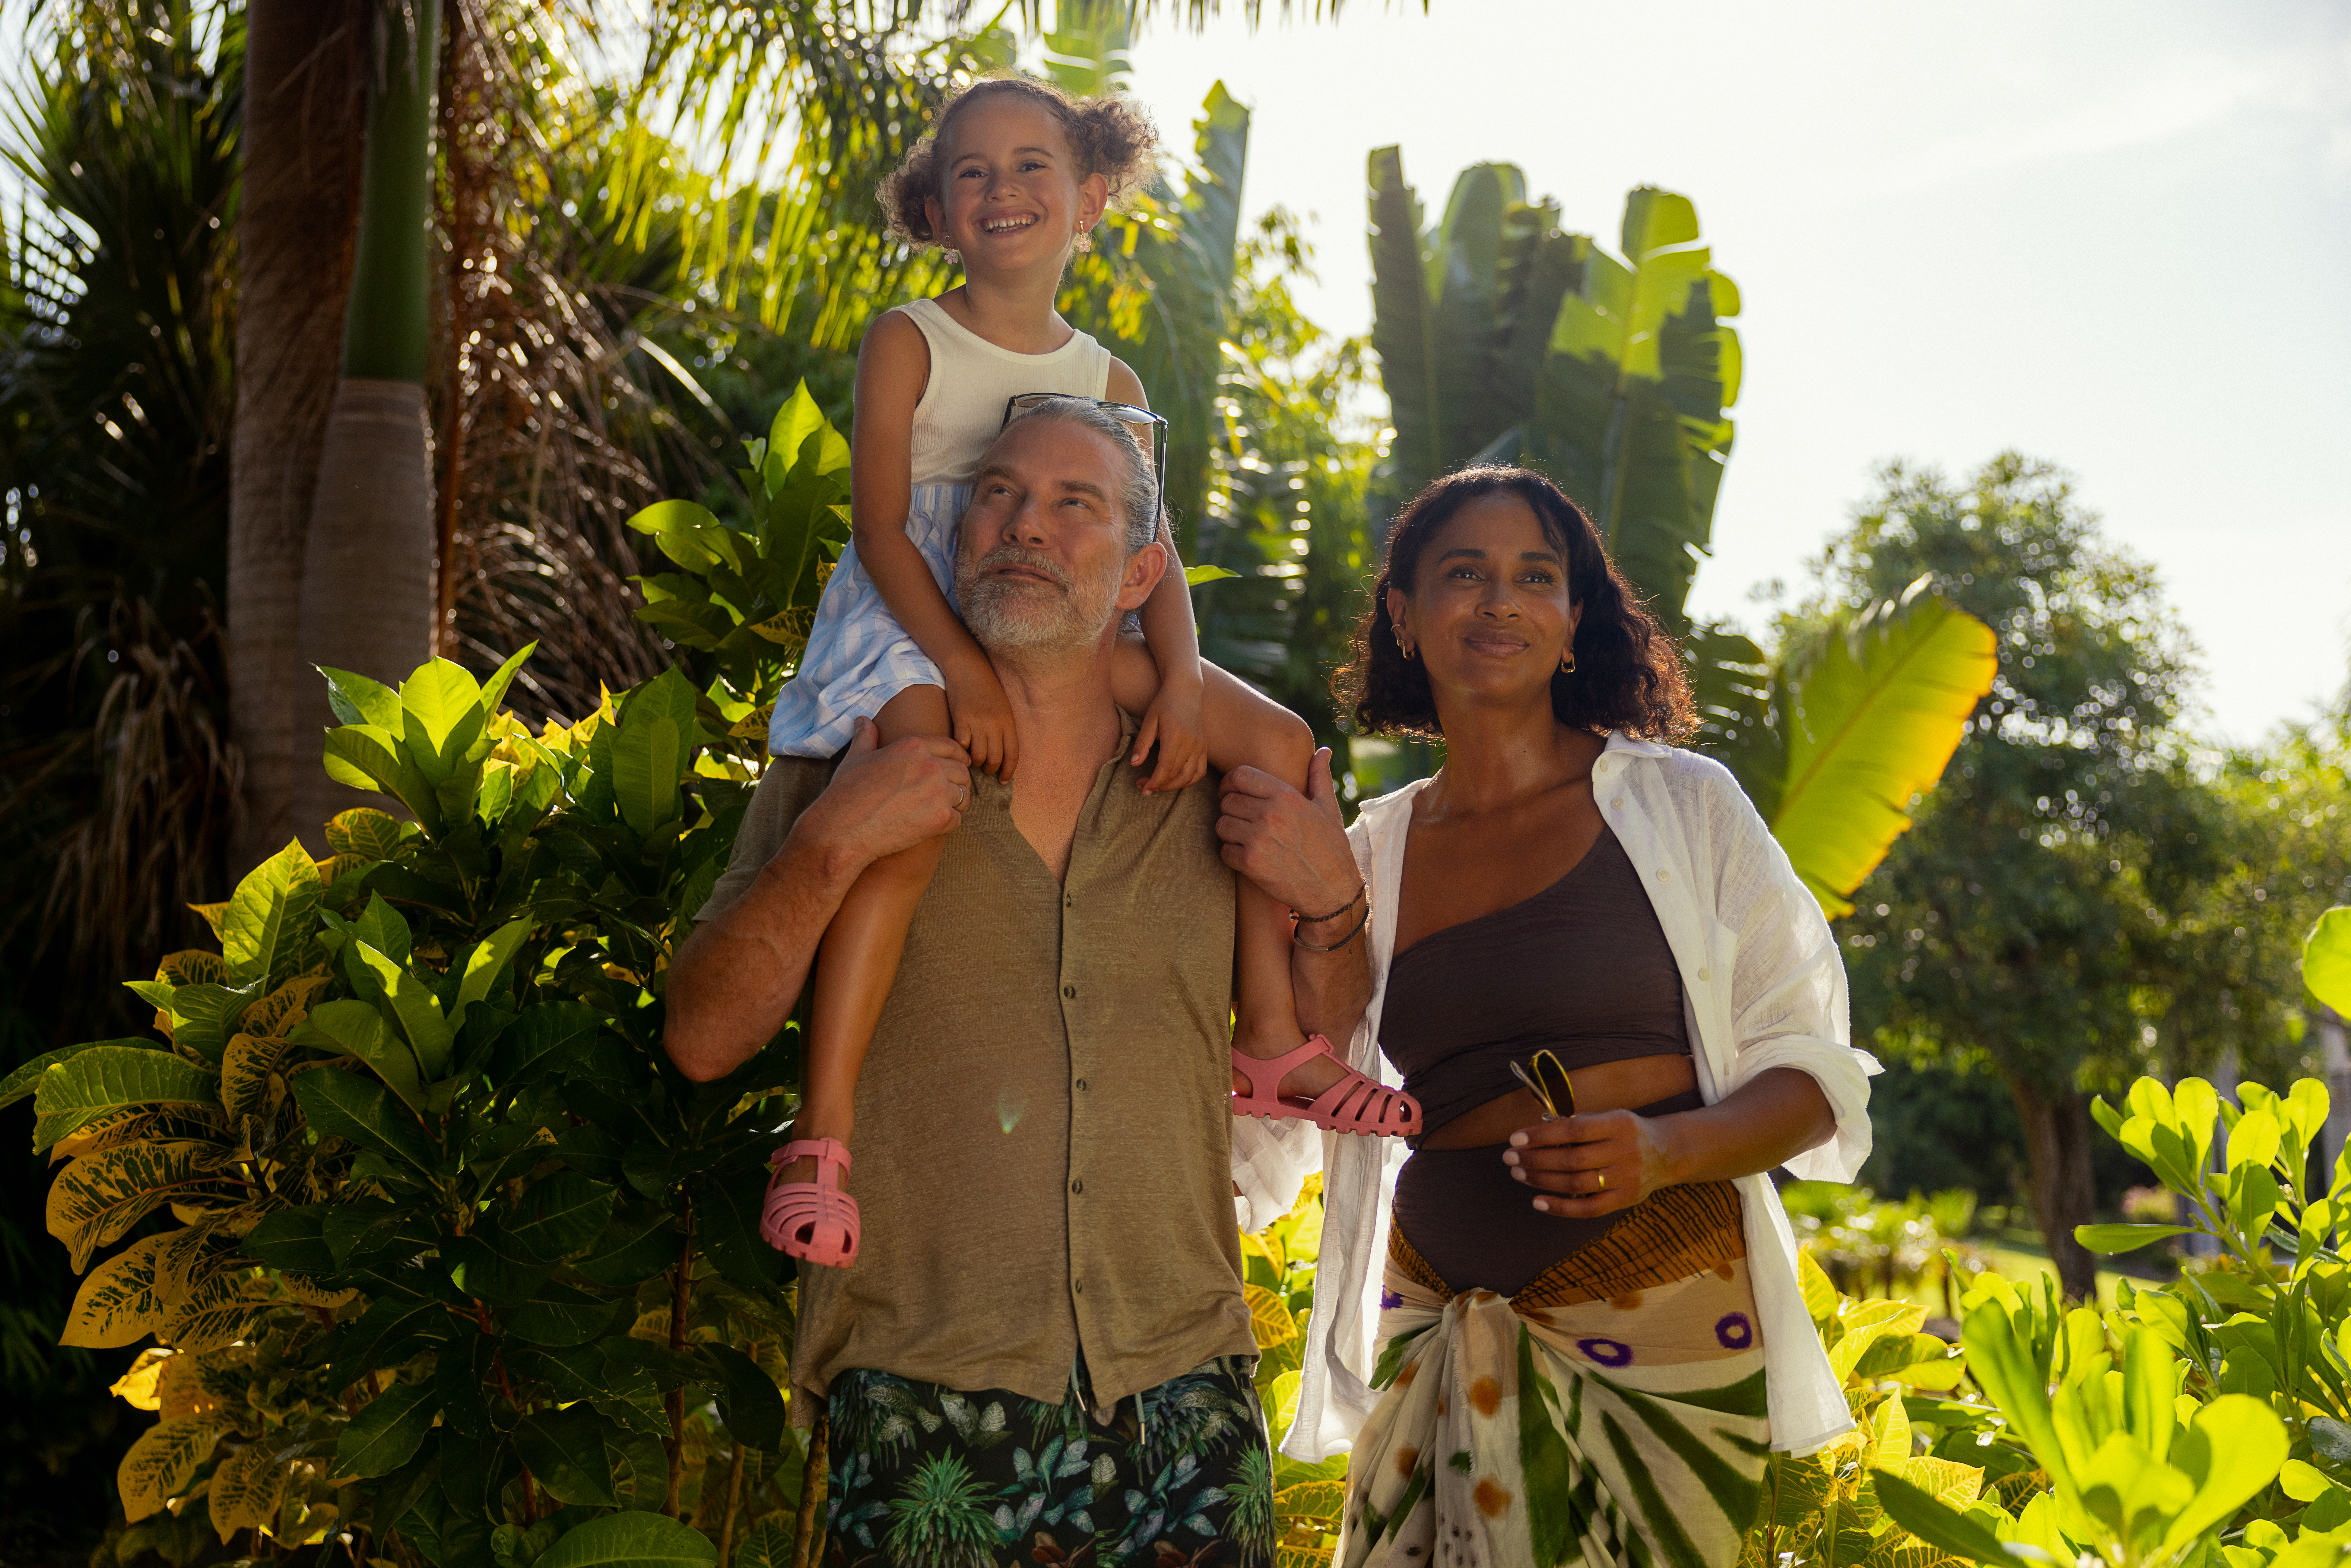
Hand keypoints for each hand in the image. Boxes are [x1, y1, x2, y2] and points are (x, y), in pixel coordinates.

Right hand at [787, 717, 970, 872]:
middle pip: (963, 772)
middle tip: (945, 795)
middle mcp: (930, 765)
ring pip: (964, 795)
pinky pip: (958, 819)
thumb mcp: (856, 758)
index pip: (952, 747)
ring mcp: (938, 792)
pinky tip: (931, 826)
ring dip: (955, 804)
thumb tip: (862, 720)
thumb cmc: (847, 793)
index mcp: (914, 746)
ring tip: (938, 810)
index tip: (957, 767)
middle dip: (957, 783)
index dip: (957, 758)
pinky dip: (948, 824)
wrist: (843, 829)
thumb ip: (866, 737)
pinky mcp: (941, 818)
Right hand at [943, 658, 1018, 782]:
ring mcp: (977, 722)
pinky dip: (961, 751)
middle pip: (994, 759)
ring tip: (973, 759)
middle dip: (990, 770)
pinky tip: (960, 749)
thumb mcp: (1003, 707)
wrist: (968, 668)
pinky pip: (961, 745)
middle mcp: (995, 724)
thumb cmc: (987, 688)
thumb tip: (1002, 753)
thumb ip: (1004, 728)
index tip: (1003, 781)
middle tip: (985, 770)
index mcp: (1008, 721)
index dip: (1009, 771)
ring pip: (978, 756)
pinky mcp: (961, 719)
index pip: (1013, 754)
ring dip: (975, 762)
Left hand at [1133, 673, 1207, 793]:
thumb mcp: (1149, 721)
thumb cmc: (1164, 704)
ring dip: (1174, 786)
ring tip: (1160, 786)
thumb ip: (1142, 743)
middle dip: (1160, 786)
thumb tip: (1134, 763)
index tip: (1143, 788)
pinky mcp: (1204, 747)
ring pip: (1190, 777)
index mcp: (1175, 736)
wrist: (1185, 691)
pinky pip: (1201, 771)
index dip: (1154, 782)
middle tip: (1146, 787)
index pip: (1166, 767)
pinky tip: (1177, 781)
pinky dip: (1190, 781)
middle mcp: (1191, 743)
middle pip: (1177, 775)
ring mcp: (1200, 746)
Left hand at [1217, 749, 1356, 916]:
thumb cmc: (1331, 848)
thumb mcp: (1328, 808)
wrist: (1333, 891)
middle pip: (1227, 800)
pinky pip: (1224, 850)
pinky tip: (1246, 857)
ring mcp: (1258, 839)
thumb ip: (1319, 777)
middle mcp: (1270, 814)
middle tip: (1241, 819)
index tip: (1233, 791)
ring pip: (1221, 824)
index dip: (1231, 782)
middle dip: (1230, 809)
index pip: (1240, 775)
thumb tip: (1322, 751)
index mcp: (1286, 795)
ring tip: (1244, 838)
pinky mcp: (1250, 863)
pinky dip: (1231, 854)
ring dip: (1229, 831)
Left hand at [1501, 1109, 1676, 1218]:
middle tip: (1510, 1158)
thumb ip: (1579, 1124)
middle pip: (1571, 1159)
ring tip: (1519, 1173)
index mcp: (1618, 1125)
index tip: (1516, 1139)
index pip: (1574, 1130)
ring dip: (1542, 1180)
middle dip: (1535, 1159)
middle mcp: (1625, 1152)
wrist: (1667, 1153)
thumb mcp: (1610, 1117)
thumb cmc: (1626, 1133)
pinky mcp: (1626, 1200)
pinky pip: (1589, 1209)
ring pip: (1576, 1184)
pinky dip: (1561, 1207)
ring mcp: (1627, 1179)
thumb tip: (1537, 1133)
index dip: (1542, 1135)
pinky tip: (1538, 1201)